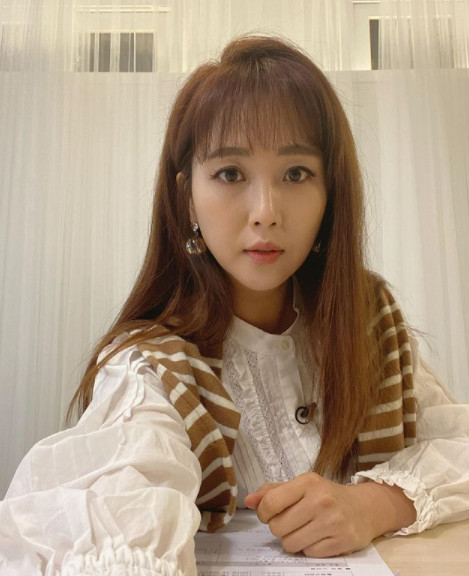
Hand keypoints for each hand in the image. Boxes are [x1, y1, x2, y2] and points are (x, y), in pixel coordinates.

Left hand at [244, 472, 415, 557]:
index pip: (270, 502)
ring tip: (304, 529)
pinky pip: (308, 554)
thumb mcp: (301, 486)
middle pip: (277, 527)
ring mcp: (332, 522)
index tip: (270, 513)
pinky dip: (309, 548)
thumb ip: (273, 491)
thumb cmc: (326, 495)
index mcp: (308, 482)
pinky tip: (318, 537)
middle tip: (292, 521)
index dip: (263, 513)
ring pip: (291, 544)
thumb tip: (248, 500)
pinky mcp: (342, 541)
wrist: (364, 508)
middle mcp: (320, 500)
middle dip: (279, 528)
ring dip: (293, 540)